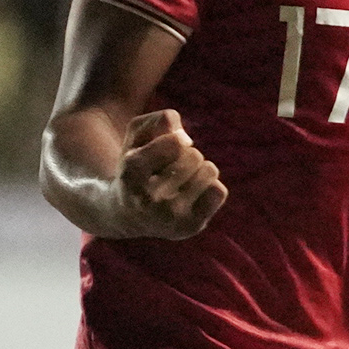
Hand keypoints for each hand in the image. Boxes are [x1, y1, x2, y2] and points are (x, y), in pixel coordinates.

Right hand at [110, 110, 226, 238]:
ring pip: (209, 170)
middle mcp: (150, 198)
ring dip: (199, 170)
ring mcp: (171, 217)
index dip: (175, 140)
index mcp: (132, 172)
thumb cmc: (137, 166)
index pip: (176, 142)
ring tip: (182, 181)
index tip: (165, 149)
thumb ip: (157, 121)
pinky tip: (192, 195)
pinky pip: (219, 191)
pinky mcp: (190, 227)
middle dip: (187, 156)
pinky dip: (210, 187)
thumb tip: (184, 137)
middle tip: (171, 169)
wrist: (129, 215)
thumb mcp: (136, 136)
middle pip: (194, 155)